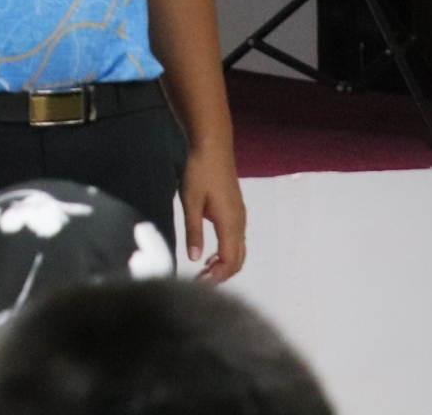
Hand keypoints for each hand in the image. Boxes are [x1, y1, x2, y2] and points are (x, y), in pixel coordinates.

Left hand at [182, 143, 246, 280]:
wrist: (213, 147)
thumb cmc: (200, 172)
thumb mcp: (190, 201)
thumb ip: (193, 231)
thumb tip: (194, 259)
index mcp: (230, 224)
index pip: (229, 261)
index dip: (217, 277)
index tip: (199, 285)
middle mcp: (240, 224)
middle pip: (238, 260)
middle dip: (222, 275)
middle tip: (200, 282)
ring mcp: (240, 217)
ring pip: (238, 251)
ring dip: (224, 264)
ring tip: (203, 271)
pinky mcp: (236, 212)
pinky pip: (236, 241)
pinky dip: (225, 253)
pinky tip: (209, 253)